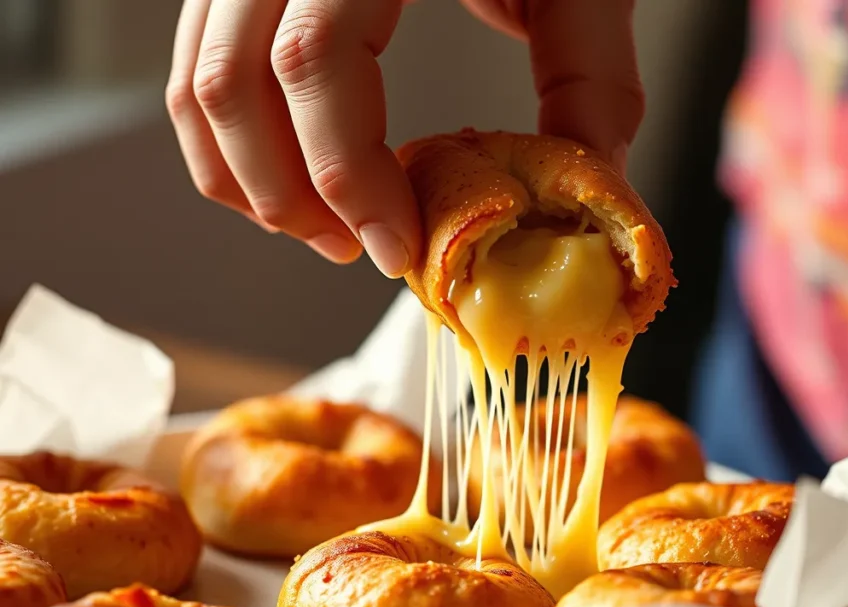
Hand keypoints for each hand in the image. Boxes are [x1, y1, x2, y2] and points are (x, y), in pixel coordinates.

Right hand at [166, 0, 643, 277]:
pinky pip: (203, 61)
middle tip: (359, 248)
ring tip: (326, 229)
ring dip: (251, 178)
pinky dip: (236, 138)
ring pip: (199, 78)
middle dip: (290, 195)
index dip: (347, 173)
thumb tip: (591, 183)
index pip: (314, 60)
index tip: (399, 243)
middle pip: (234, 82)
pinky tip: (295, 177)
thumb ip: (591, 75)